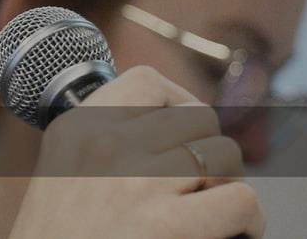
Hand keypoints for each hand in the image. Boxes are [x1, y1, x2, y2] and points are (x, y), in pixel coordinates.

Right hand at [8, 66, 263, 238]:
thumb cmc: (59, 236)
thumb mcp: (63, 169)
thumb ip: (105, 138)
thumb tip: (173, 124)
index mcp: (78, 126)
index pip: (147, 82)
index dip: (178, 104)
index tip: (180, 134)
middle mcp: (106, 144)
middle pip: (197, 117)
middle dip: (205, 149)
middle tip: (196, 184)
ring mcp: (137, 181)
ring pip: (225, 153)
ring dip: (227, 182)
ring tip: (212, 208)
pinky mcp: (166, 224)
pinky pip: (240, 199)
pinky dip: (247, 218)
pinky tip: (234, 230)